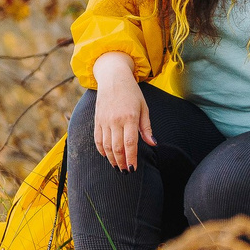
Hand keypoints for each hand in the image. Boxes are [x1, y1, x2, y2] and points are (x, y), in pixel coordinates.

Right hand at [90, 53, 150, 171]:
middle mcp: (115, 120)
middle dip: (121, 162)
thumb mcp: (144, 108)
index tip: (133, 168)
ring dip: (111, 159)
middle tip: (125, 171)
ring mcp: (104, 121)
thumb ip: (146, 128)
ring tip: (117, 167)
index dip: (131, 159)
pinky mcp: (97, 120)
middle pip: (117, 148)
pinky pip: (97, 139)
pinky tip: (106, 156)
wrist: (113, 77)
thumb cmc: (131, 92)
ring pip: (106, 146)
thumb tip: (153, 144)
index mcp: (129, 118)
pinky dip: (101, 150)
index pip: (130, 144)